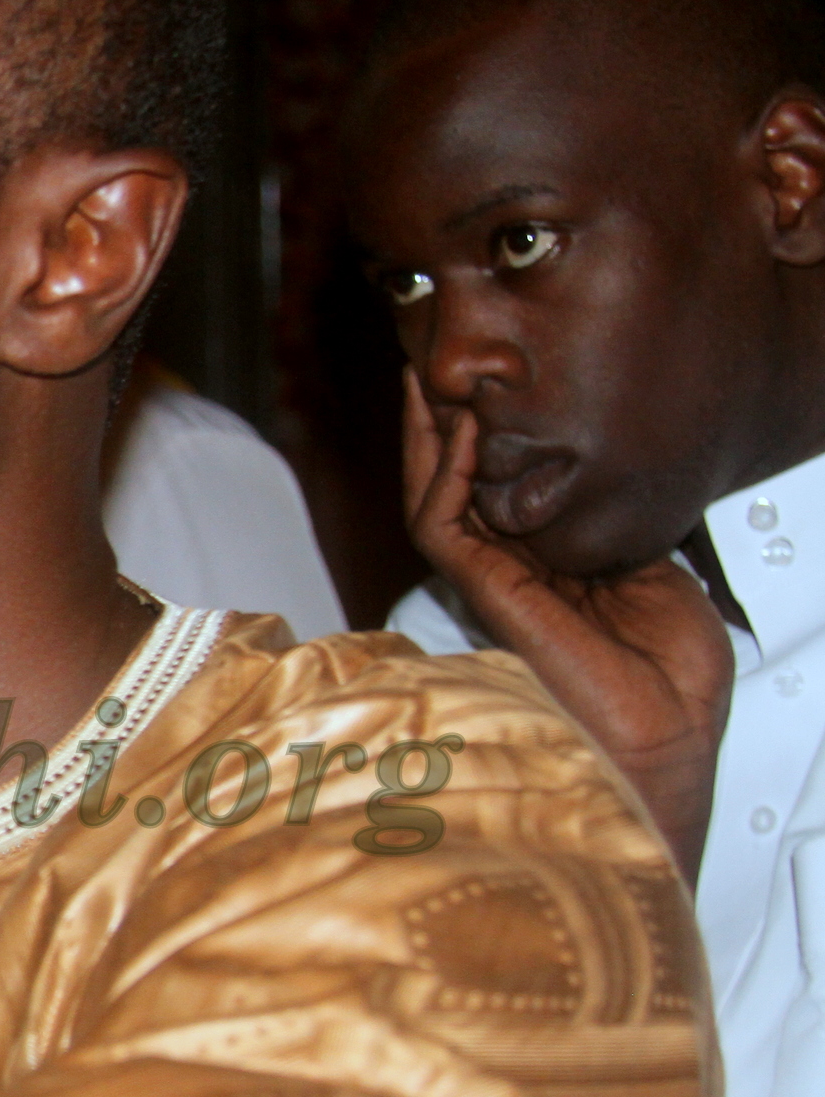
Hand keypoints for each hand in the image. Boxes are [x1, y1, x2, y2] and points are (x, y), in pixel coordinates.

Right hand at [405, 371, 734, 875]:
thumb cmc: (669, 679)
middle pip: (452, 481)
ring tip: (427, 381)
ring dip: (428, 435)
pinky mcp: (482, 593)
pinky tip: (462, 433)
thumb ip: (618, 522)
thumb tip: (606, 467)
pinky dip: (445, 475)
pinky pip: (441, 524)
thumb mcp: (657, 569)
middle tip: (432, 362)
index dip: (487, 434)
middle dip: (439, 420)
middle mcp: (508, 569)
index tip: (489, 382)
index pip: (499, 485)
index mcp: (546, 563)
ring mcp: (490, 581)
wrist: (667, 734)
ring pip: (433, 495)